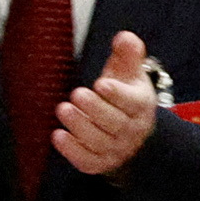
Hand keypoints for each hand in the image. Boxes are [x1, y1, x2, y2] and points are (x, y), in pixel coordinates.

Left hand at [52, 29, 164, 178]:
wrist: (132, 134)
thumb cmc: (125, 97)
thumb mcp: (129, 74)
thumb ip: (127, 54)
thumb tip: (124, 37)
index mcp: (141, 105)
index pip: (133, 102)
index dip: (118, 95)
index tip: (101, 84)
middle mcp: (132, 130)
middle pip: (115, 123)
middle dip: (95, 109)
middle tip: (76, 94)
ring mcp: (117, 149)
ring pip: (99, 142)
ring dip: (80, 127)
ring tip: (63, 109)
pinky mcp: (100, 163)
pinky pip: (87, 161)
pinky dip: (72, 151)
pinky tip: (58, 135)